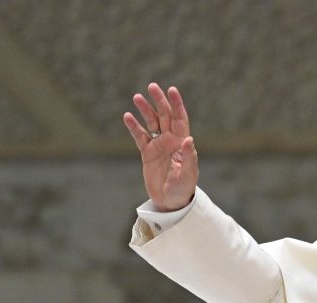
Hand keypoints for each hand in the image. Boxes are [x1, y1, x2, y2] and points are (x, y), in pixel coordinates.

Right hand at [123, 83, 197, 210]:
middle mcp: (171, 140)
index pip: (180, 118)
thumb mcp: (188, 173)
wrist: (170, 201)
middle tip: (152, 86)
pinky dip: (134, 127)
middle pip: (165, 116)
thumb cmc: (183, 188)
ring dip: (145, 110)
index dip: (176, 104)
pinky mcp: (147, 153)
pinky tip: (127, 116)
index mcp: (182, 142)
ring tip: (137, 97)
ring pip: (151, 123)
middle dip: (159, 101)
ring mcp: (158, 145)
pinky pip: (139, 136)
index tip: (171, 90)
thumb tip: (189, 139)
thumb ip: (188, 156)